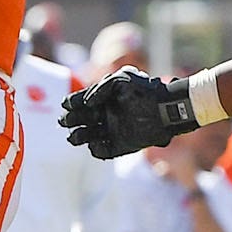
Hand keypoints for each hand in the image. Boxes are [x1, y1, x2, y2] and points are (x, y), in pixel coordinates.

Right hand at [61, 70, 199, 158]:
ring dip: (79, 137)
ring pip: (88, 136)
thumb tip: (87, 103)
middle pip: (81, 120)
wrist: (166, 108)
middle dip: (71, 120)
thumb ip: (101, 88)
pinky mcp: (121, 145)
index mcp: (103, 100)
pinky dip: (96, 149)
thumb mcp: (121, 80)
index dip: (71, 104)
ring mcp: (112, 131)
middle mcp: (105, 115)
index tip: (66, 105)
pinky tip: (94, 144)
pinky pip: (103, 151)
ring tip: (75, 137)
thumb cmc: (144, 91)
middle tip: (66, 121)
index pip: (80, 103)